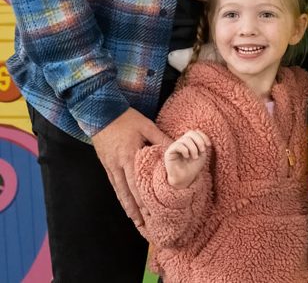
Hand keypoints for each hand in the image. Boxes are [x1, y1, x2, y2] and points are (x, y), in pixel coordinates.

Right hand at [92, 108, 171, 226]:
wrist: (99, 113)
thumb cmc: (126, 118)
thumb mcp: (146, 126)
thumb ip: (161, 139)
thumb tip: (177, 148)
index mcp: (130, 156)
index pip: (138, 183)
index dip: (145, 199)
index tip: (152, 211)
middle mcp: (118, 165)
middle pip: (128, 192)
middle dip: (136, 209)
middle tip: (144, 224)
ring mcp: (110, 166)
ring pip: (119, 191)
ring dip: (127, 206)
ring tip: (135, 220)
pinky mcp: (106, 165)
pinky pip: (114, 184)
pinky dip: (120, 196)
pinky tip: (125, 203)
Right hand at [164, 130, 211, 188]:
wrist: (185, 179)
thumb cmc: (193, 167)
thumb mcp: (202, 154)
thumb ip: (202, 144)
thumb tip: (203, 136)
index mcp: (189, 142)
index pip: (195, 132)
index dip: (203, 136)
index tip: (208, 145)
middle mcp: (181, 142)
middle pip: (190, 133)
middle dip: (199, 141)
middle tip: (202, 150)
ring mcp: (175, 146)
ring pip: (185, 139)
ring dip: (193, 148)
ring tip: (195, 157)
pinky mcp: (169, 152)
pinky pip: (178, 145)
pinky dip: (185, 150)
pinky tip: (187, 156)